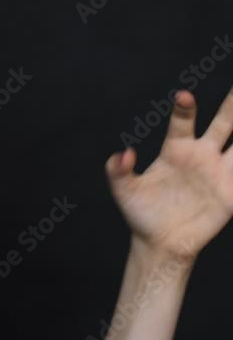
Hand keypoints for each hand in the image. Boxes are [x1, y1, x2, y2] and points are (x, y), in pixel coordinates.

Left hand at [106, 86, 232, 260]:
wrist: (161, 243)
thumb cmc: (141, 214)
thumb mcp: (124, 191)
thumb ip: (118, 171)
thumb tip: (124, 154)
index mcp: (176, 149)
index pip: (183, 121)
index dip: (184, 108)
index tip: (183, 96)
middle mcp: (201, 155)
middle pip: (224, 124)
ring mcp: (219, 173)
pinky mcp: (231, 193)